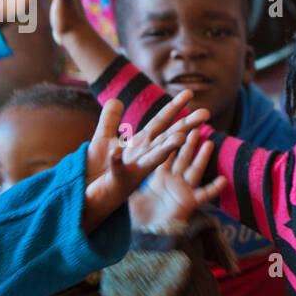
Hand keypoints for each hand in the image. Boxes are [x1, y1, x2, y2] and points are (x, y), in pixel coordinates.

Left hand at [82, 91, 209, 232]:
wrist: (90, 201)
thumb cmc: (98, 173)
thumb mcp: (102, 141)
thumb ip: (110, 120)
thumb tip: (116, 100)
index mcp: (141, 146)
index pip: (161, 123)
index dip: (174, 107)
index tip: (189, 93)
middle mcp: (143, 158)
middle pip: (167, 139)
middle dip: (185, 126)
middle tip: (205, 114)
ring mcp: (134, 171)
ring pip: (153, 158)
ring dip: (166, 148)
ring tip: (179, 138)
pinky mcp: (118, 182)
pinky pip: (118, 170)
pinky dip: (117, 162)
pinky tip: (115, 152)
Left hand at [128, 130, 227, 231]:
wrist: (143, 234)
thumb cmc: (135, 215)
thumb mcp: (127, 189)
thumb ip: (121, 171)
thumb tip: (113, 151)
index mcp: (158, 176)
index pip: (166, 153)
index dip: (172, 140)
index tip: (177, 126)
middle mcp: (172, 181)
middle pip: (183, 158)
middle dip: (189, 143)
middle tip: (196, 126)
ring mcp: (182, 191)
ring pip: (194, 170)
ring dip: (202, 157)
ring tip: (209, 143)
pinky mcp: (188, 203)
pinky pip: (203, 195)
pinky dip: (213, 188)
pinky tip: (222, 180)